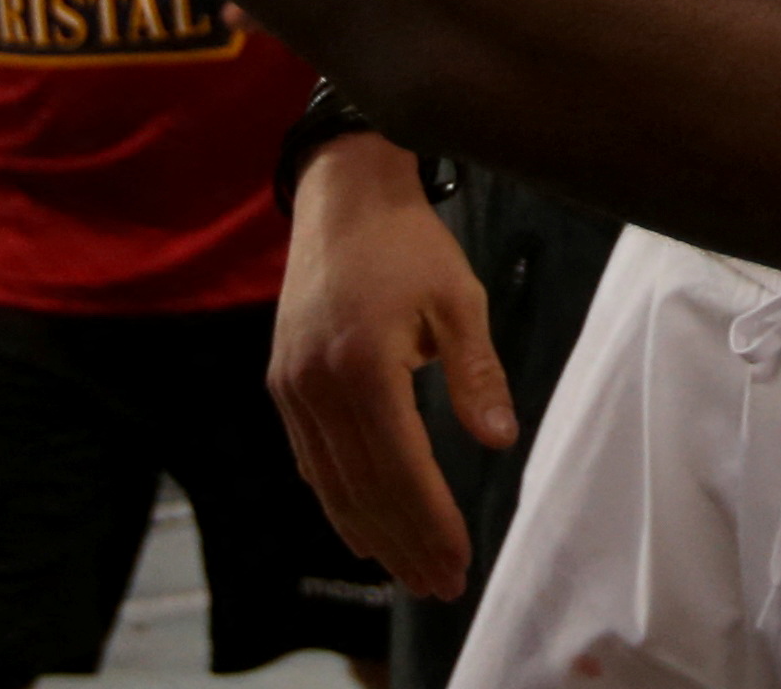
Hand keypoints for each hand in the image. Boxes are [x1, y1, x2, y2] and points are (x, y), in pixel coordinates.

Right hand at [267, 133, 514, 597]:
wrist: (341, 196)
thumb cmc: (409, 244)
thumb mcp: (457, 298)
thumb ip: (475, 371)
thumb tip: (498, 441)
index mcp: (363, 364)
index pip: (401, 467)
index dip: (431, 521)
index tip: (460, 561)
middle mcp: (317, 385)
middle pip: (363, 488)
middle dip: (405, 544)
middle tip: (440, 584)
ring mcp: (292, 386)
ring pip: (331, 482)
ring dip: (371, 533)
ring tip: (407, 572)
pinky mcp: (282, 381)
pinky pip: (310, 458)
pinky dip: (336, 499)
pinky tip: (360, 526)